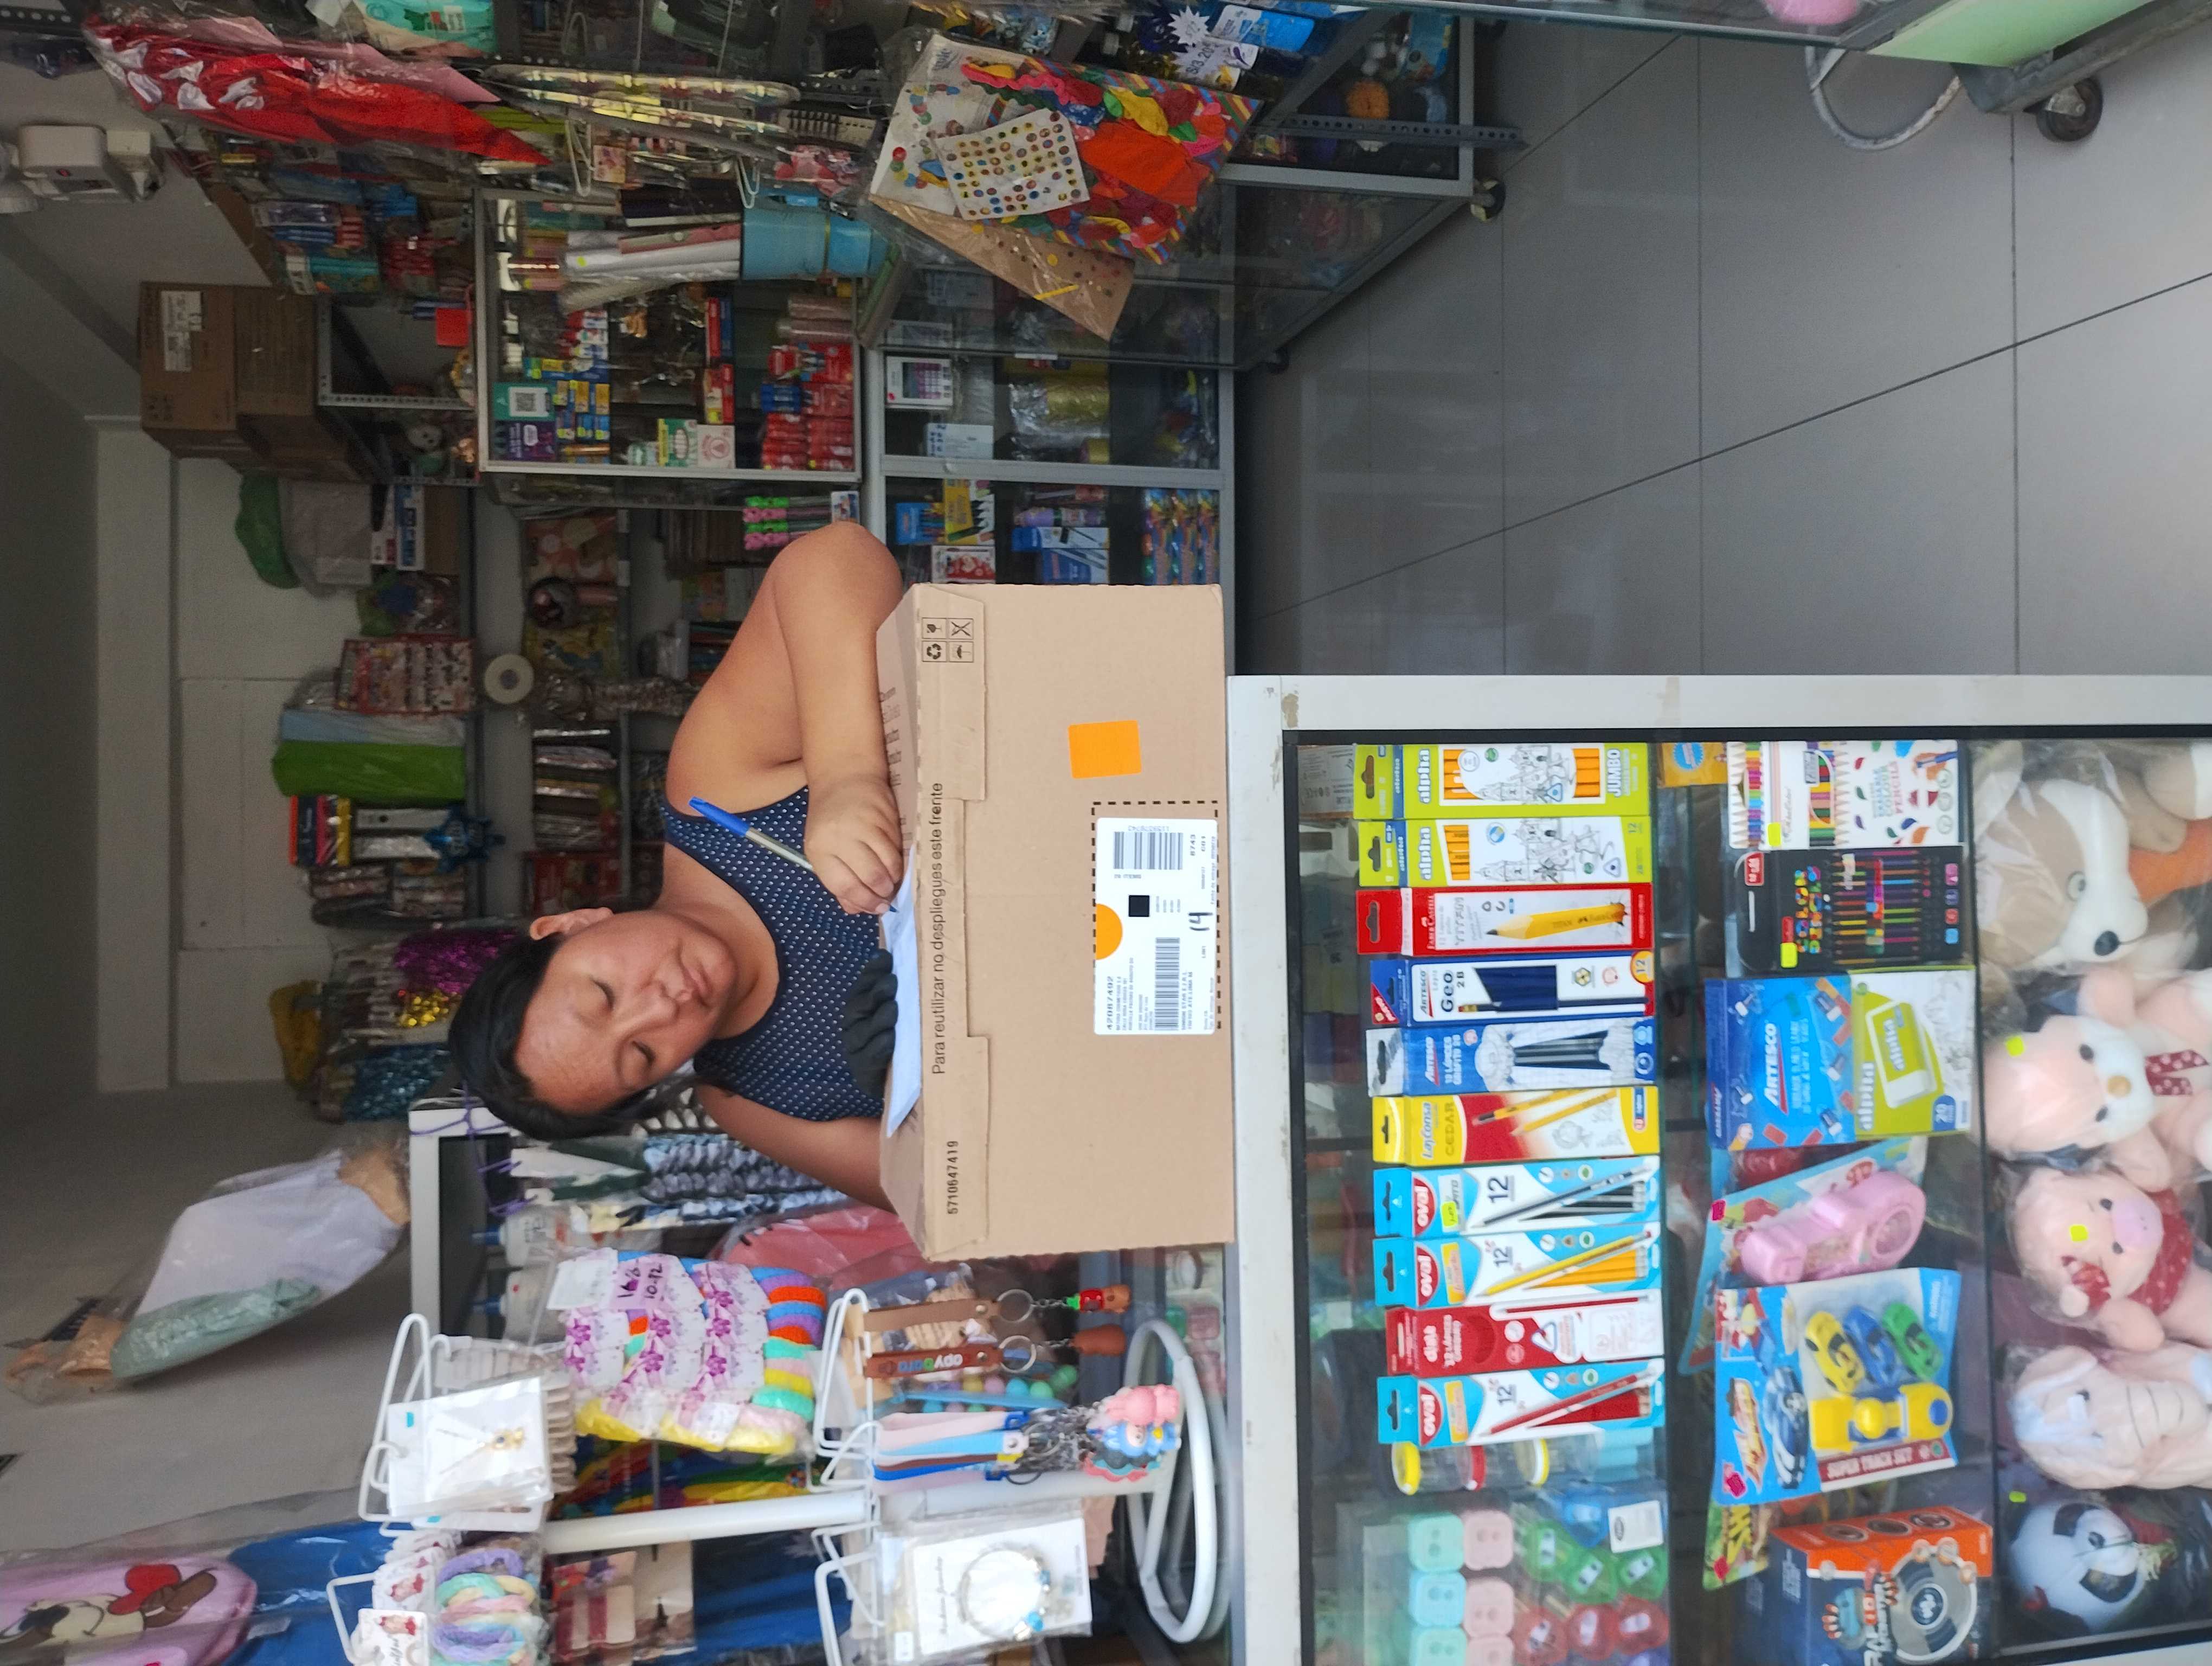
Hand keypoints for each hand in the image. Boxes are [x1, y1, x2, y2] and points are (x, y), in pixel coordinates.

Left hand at [806, 773, 901, 913]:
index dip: (863, 901)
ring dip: (894, 879)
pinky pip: (897, 848)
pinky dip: (899, 860)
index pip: (843, 884)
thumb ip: (837, 879)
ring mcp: (865, 825)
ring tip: (892, 881)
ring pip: (888, 864)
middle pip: (870, 876)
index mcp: (819, 848)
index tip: (876, 908)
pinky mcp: (885, 816)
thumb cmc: (830, 819)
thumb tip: (856, 909)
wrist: (844, 776)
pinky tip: (895, 862)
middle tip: (888, 897)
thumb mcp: (822, 849)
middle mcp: (840, 836)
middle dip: (882, 893)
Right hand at [842, 950, 896, 1097]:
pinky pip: (870, 1058)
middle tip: (892, 982)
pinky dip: (880, 1047)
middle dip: (875, 993)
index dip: (872, 972)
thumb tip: (887, 953)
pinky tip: (890, 1038)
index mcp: (860, 1008)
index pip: (863, 985)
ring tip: (893, 1008)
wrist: (900, 1084)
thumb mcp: (900, 1011)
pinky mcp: (863, 1073)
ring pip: (864, 1032)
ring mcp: (856, 1051)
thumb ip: (891, 987)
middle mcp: (853, 1027)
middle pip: (859, 1006)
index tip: (886, 958)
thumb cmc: (901, 1040)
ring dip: (879, 1019)